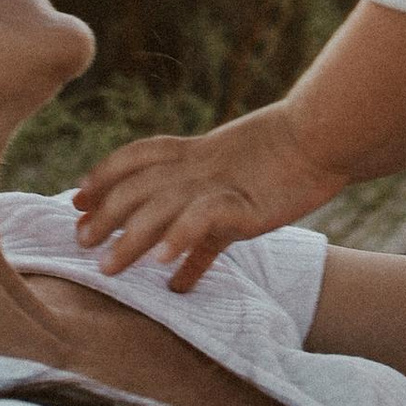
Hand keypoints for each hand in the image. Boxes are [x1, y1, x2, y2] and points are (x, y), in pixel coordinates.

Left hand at [71, 100, 341, 291]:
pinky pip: (204, 222)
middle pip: (138, 187)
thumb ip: (209, 218)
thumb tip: (180, 264)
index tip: (78, 200)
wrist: (327, 135)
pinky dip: (181, 239)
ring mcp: (220, 186)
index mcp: (197, 152)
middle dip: (105, 214)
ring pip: (160, 209)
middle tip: (81, 241)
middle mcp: (200, 167)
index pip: (136, 157)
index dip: (103, 175)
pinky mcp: (245, 207)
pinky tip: (164, 265)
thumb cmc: (291, 156)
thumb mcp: (241, 177)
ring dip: (130, 240)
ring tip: (108, 269)